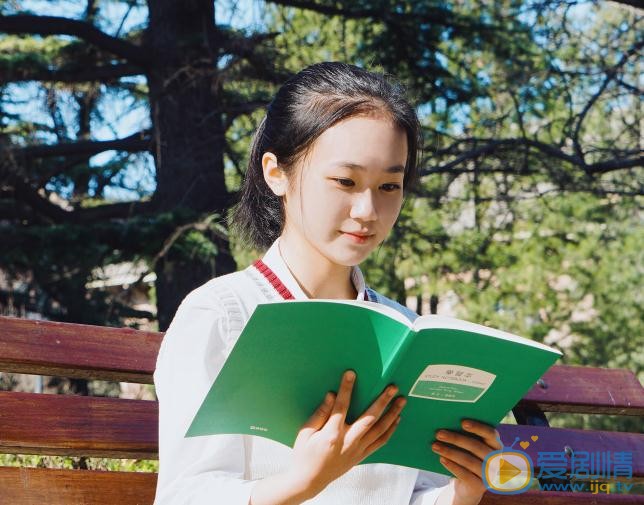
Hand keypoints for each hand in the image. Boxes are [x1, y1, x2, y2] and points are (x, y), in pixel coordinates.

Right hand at [287, 370, 406, 498]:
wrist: (309, 480)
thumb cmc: (304, 454)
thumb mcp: (306, 432)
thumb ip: (320, 413)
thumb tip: (331, 395)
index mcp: (331, 434)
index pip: (341, 406)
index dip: (346, 388)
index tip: (351, 374)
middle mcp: (348, 442)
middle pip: (369, 418)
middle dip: (383, 401)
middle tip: (393, 387)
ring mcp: (357, 450)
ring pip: (379, 430)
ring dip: (392, 414)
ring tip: (402, 401)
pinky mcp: (361, 456)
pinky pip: (380, 442)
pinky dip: (390, 430)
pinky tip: (396, 419)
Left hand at [431, 419, 502, 504]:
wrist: (466, 486)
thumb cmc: (466, 458)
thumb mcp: (467, 447)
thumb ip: (464, 436)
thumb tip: (446, 423)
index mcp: (496, 446)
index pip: (491, 434)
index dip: (478, 428)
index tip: (462, 422)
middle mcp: (497, 461)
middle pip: (476, 447)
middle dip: (456, 439)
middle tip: (439, 433)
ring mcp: (489, 475)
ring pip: (469, 461)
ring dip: (450, 452)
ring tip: (435, 446)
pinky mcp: (480, 487)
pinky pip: (465, 475)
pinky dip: (452, 466)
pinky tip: (441, 459)